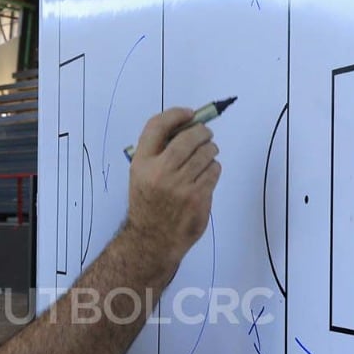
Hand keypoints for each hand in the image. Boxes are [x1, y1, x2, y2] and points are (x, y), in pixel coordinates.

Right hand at [123, 107, 220, 269]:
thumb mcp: (140, 175)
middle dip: (202, 132)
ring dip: (210, 151)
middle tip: (206, 135)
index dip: (176, 115)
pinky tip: (207, 175)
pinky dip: (214, 169)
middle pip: (188, 137)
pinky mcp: (197, 196)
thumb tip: (186, 126)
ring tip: (207, 156)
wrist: (152, 239)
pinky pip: (214, 171)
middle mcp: (159, 171)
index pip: (157, 126)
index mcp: (142, 163)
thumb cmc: (148, 203)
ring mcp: (180, 185)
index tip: (189, 114)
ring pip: (206, 153)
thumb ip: (157, 153)